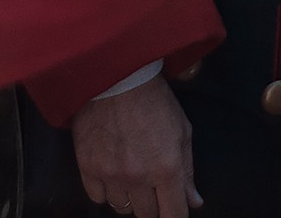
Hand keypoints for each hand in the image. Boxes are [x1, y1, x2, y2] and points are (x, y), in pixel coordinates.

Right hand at [71, 72, 199, 216]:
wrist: (116, 76)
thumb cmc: (154, 100)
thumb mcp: (181, 131)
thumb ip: (187, 171)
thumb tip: (194, 202)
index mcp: (166, 168)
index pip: (173, 214)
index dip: (175, 215)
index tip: (173, 210)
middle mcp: (138, 176)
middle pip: (147, 215)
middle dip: (153, 205)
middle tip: (151, 186)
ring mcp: (110, 173)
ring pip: (122, 208)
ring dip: (129, 197)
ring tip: (130, 176)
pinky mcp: (87, 166)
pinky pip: (97, 197)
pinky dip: (105, 190)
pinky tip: (111, 173)